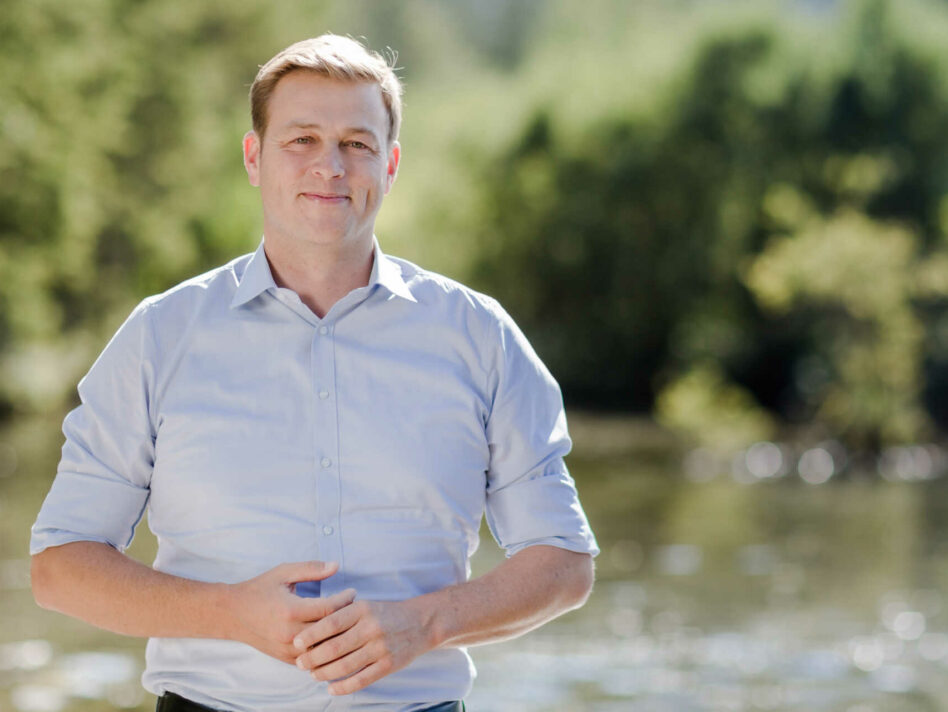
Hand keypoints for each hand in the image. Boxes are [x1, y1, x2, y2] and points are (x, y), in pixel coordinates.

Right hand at [225, 561, 354, 663]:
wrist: (232, 613)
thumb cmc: (259, 589)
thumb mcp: (283, 572)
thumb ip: (311, 569)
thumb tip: (336, 566)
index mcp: (291, 610)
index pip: (328, 608)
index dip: (344, 600)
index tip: (352, 592)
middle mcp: (290, 633)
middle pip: (329, 631)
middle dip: (346, 619)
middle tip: (356, 608)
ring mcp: (287, 649)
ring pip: (323, 649)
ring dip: (338, 637)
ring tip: (349, 624)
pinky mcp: (286, 658)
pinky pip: (313, 659)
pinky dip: (325, 650)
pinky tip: (335, 639)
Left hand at [292, 598, 436, 694]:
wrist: (421, 622)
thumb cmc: (385, 613)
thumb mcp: (364, 605)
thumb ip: (342, 614)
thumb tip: (311, 630)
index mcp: (362, 609)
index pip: (330, 622)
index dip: (311, 634)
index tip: (296, 643)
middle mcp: (371, 627)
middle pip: (334, 646)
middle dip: (313, 657)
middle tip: (300, 663)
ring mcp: (381, 647)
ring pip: (345, 665)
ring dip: (324, 673)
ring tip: (314, 674)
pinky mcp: (388, 664)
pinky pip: (361, 680)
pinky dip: (344, 687)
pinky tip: (331, 688)